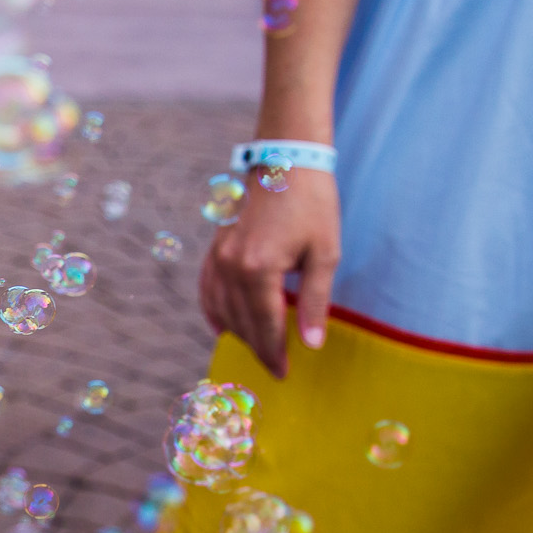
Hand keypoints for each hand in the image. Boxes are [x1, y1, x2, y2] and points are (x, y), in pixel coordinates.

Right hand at [197, 167, 340, 377]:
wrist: (285, 160)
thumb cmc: (312, 203)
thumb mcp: (324, 253)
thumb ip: (315, 301)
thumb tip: (312, 343)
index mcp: (260, 270)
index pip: (266, 326)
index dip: (275, 353)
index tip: (284, 372)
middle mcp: (232, 267)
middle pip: (242, 322)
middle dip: (259, 348)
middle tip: (276, 366)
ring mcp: (219, 257)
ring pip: (222, 310)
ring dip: (239, 333)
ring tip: (257, 348)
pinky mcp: (215, 248)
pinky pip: (207, 289)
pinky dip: (213, 311)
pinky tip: (222, 327)